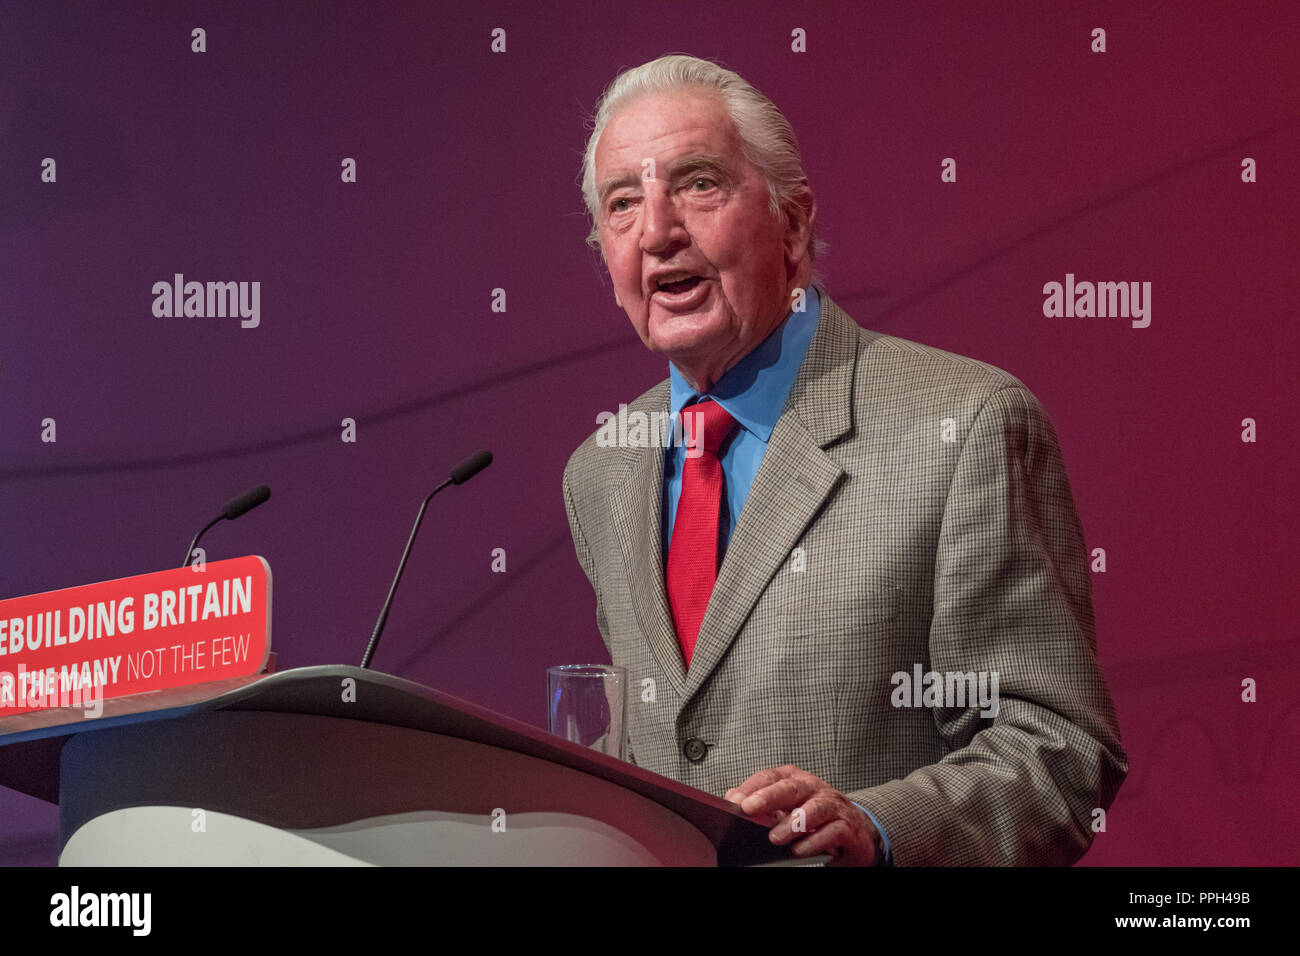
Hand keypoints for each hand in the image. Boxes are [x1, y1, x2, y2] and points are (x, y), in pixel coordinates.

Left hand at [725, 765, 880, 865]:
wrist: (856, 831)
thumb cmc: (817, 817)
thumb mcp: (788, 807)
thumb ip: (763, 804)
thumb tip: (733, 797)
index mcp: (796, 780)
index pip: (771, 776)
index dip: (752, 787)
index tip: (734, 800)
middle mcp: (814, 789)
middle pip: (791, 788)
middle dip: (769, 797)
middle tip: (749, 808)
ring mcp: (833, 806)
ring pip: (814, 809)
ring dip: (793, 822)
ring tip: (775, 837)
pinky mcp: (847, 827)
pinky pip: (832, 832)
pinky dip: (815, 841)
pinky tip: (800, 850)